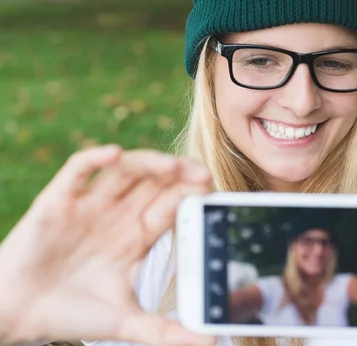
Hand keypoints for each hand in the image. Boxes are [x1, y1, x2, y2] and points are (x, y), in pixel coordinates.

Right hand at [0, 145, 216, 345]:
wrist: (16, 315)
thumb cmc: (70, 314)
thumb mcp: (124, 322)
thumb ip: (163, 330)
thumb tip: (206, 344)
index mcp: (137, 235)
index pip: (172, 205)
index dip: (192, 196)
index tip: (213, 193)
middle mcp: (118, 214)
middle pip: (155, 182)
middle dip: (179, 174)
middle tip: (202, 174)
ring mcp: (90, 204)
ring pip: (125, 170)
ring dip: (149, 163)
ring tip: (171, 167)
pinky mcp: (59, 200)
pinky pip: (78, 169)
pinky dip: (95, 158)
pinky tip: (114, 154)